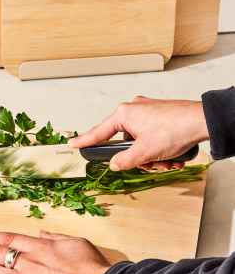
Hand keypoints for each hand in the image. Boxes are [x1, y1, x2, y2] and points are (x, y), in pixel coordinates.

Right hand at [70, 96, 208, 170]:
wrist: (201, 121)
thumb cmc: (174, 129)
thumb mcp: (145, 152)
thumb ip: (125, 160)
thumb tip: (115, 164)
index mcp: (124, 113)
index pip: (99, 132)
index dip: (85, 140)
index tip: (72, 143)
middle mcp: (134, 109)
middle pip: (126, 142)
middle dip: (140, 158)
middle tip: (152, 163)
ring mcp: (148, 111)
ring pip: (142, 142)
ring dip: (154, 157)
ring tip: (168, 161)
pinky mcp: (160, 115)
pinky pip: (153, 137)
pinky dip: (162, 149)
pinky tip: (174, 156)